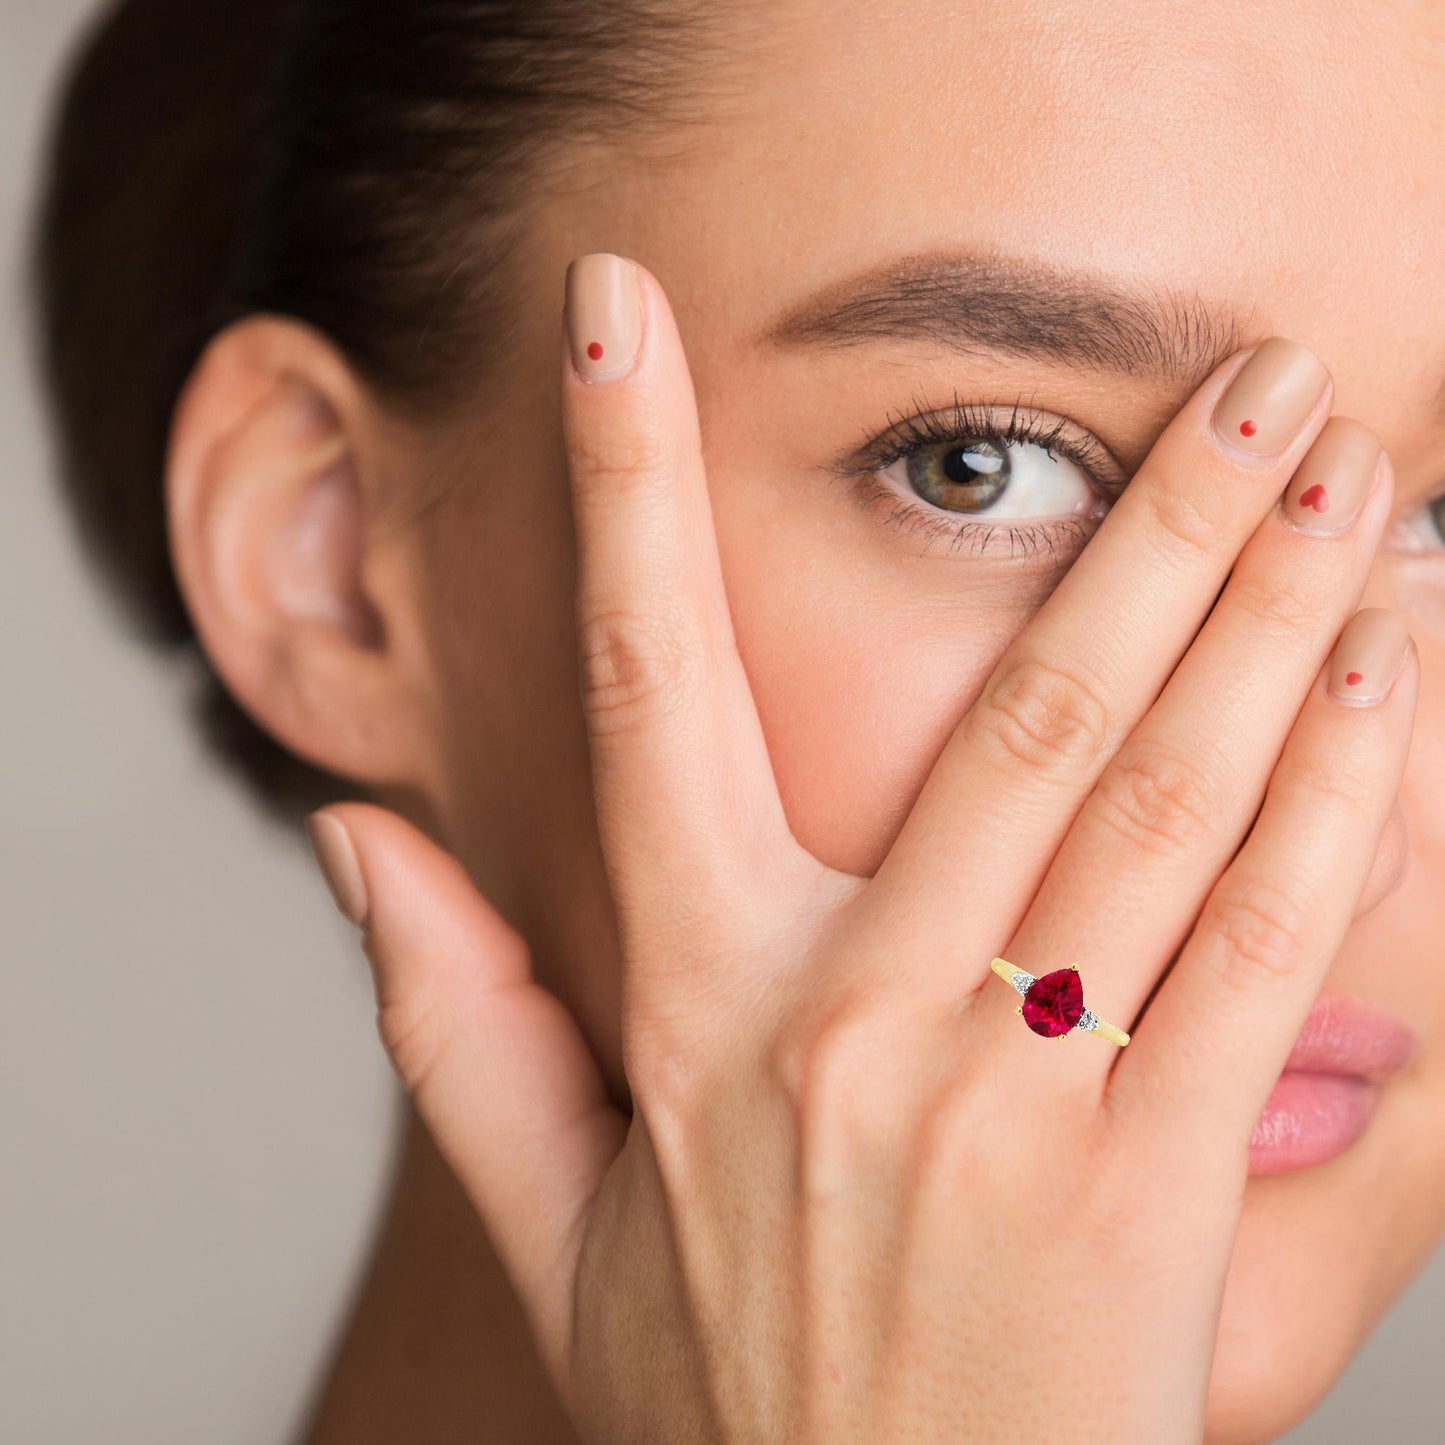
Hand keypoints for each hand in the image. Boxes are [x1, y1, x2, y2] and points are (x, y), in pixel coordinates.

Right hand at [306, 253, 1416, 1443]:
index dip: (621, 490)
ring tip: (1352, 478)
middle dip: (1152, 523)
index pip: (639, 693)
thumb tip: (354, 840)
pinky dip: (1336, 804)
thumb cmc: (722, 1395)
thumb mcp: (551, 1212)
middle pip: (1020, 717)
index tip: (616, 320)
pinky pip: (1264, 958)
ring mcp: (1012, 1103)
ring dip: (1272, 622)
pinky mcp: (1152, 1194)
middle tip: (1246, 373)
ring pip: (1164, 806)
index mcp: (690, 1004)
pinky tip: (1388, 680)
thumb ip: (446, 1018)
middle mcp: (850, 1023)